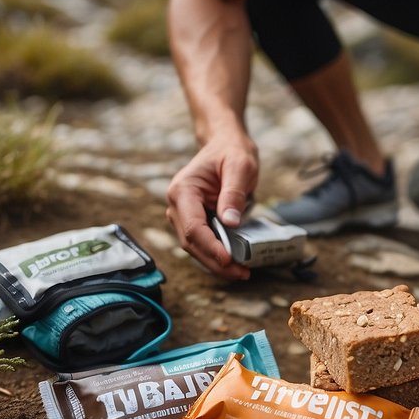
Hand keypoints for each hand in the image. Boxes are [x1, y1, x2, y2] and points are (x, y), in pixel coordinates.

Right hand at [165, 134, 258, 280]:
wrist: (225, 144)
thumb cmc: (231, 152)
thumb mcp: (240, 166)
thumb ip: (234, 194)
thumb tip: (230, 223)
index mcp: (183, 190)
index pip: (194, 227)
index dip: (211, 248)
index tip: (230, 260)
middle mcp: (177, 204)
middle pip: (191, 243)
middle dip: (215, 262)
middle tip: (241, 273)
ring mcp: (182, 214)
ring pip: (194, 247)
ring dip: (215, 263)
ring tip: (241, 272)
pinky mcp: (193, 220)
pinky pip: (202, 243)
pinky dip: (216, 255)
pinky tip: (233, 264)